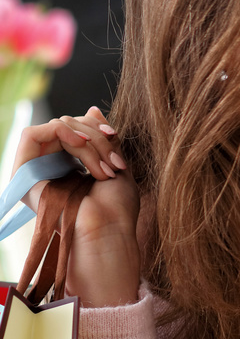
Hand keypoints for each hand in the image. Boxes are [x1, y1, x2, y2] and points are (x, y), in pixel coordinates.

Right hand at [8, 106, 140, 305]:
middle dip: (96, 136)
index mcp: (71, 165)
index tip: (116, 136)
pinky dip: (62, 131)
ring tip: (104, 168)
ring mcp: (36, 169)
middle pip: (68, 124)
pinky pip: (34, 133)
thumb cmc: (116, 207)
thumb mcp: (115, 162)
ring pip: (57, 127)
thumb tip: (92, 108)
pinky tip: (81, 145)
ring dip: (87, 140)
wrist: (107, 230)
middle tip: (114, 163)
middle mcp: (51, 165)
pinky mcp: (23, 173)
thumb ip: (104, 137)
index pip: (76, 128)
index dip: (96, 126)